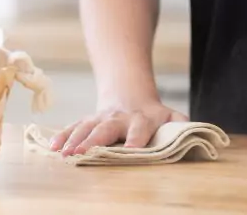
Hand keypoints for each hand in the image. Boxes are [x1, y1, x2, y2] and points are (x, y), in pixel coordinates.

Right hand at [48, 101, 187, 156]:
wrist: (129, 92)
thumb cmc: (154, 115)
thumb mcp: (172, 117)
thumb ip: (182, 127)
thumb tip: (196, 137)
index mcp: (142, 119)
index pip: (140, 129)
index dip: (136, 139)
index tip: (132, 151)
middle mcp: (119, 118)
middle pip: (106, 129)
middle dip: (93, 141)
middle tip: (82, 154)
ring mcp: (100, 118)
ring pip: (85, 127)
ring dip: (74, 140)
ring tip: (63, 155)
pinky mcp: (87, 121)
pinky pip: (72, 128)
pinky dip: (61, 137)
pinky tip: (51, 148)